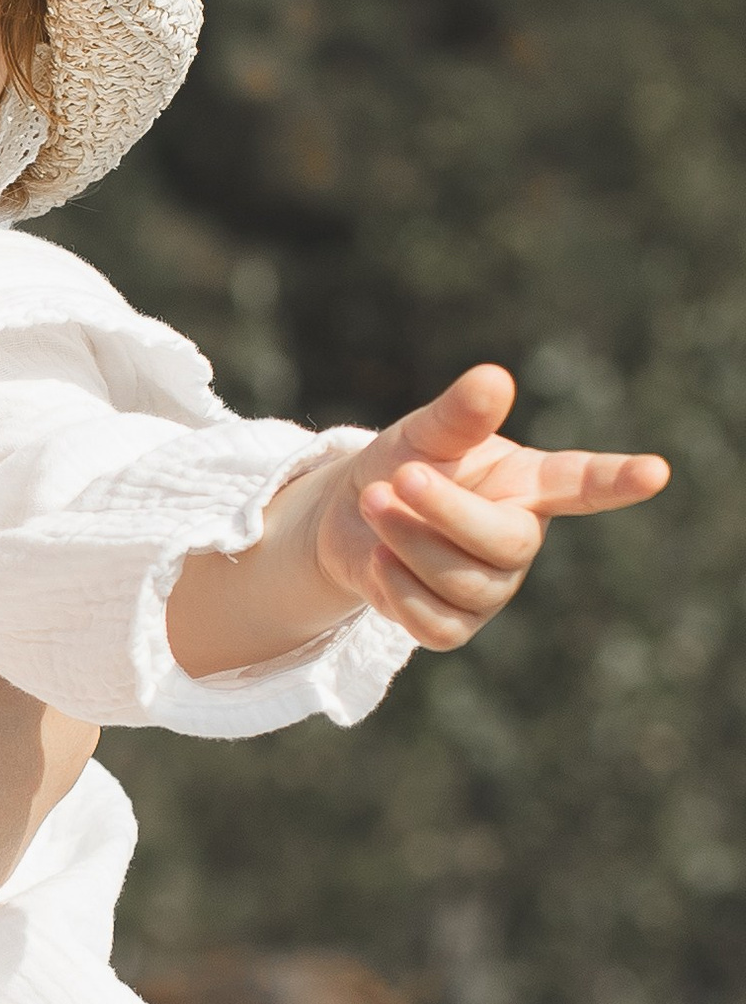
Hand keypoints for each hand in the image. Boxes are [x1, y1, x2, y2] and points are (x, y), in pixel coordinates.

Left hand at [296, 363, 666, 651]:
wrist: (347, 517)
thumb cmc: (402, 465)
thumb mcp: (425, 433)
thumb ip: (460, 414)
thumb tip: (494, 379)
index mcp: (530, 484)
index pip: (584, 484)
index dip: (618, 480)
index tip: (656, 472)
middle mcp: (520, 538)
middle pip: (508, 543)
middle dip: (448, 512)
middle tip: (401, 476)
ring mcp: (492, 588)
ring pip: (465, 583)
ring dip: (408, 541)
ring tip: (373, 502)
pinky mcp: (454, 625)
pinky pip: (437, 624)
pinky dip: (398, 590)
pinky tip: (378, 558)